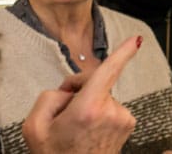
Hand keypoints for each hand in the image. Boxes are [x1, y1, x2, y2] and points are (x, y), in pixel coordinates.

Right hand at [22, 36, 141, 153]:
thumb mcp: (35, 126)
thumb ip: (49, 97)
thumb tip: (68, 89)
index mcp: (88, 109)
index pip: (108, 72)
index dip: (123, 53)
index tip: (136, 40)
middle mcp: (111, 112)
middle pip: (97, 82)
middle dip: (80, 89)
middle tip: (64, 113)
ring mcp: (123, 119)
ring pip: (103, 95)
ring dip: (90, 103)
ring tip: (77, 128)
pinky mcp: (128, 124)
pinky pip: (111, 107)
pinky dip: (100, 112)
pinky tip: (89, 130)